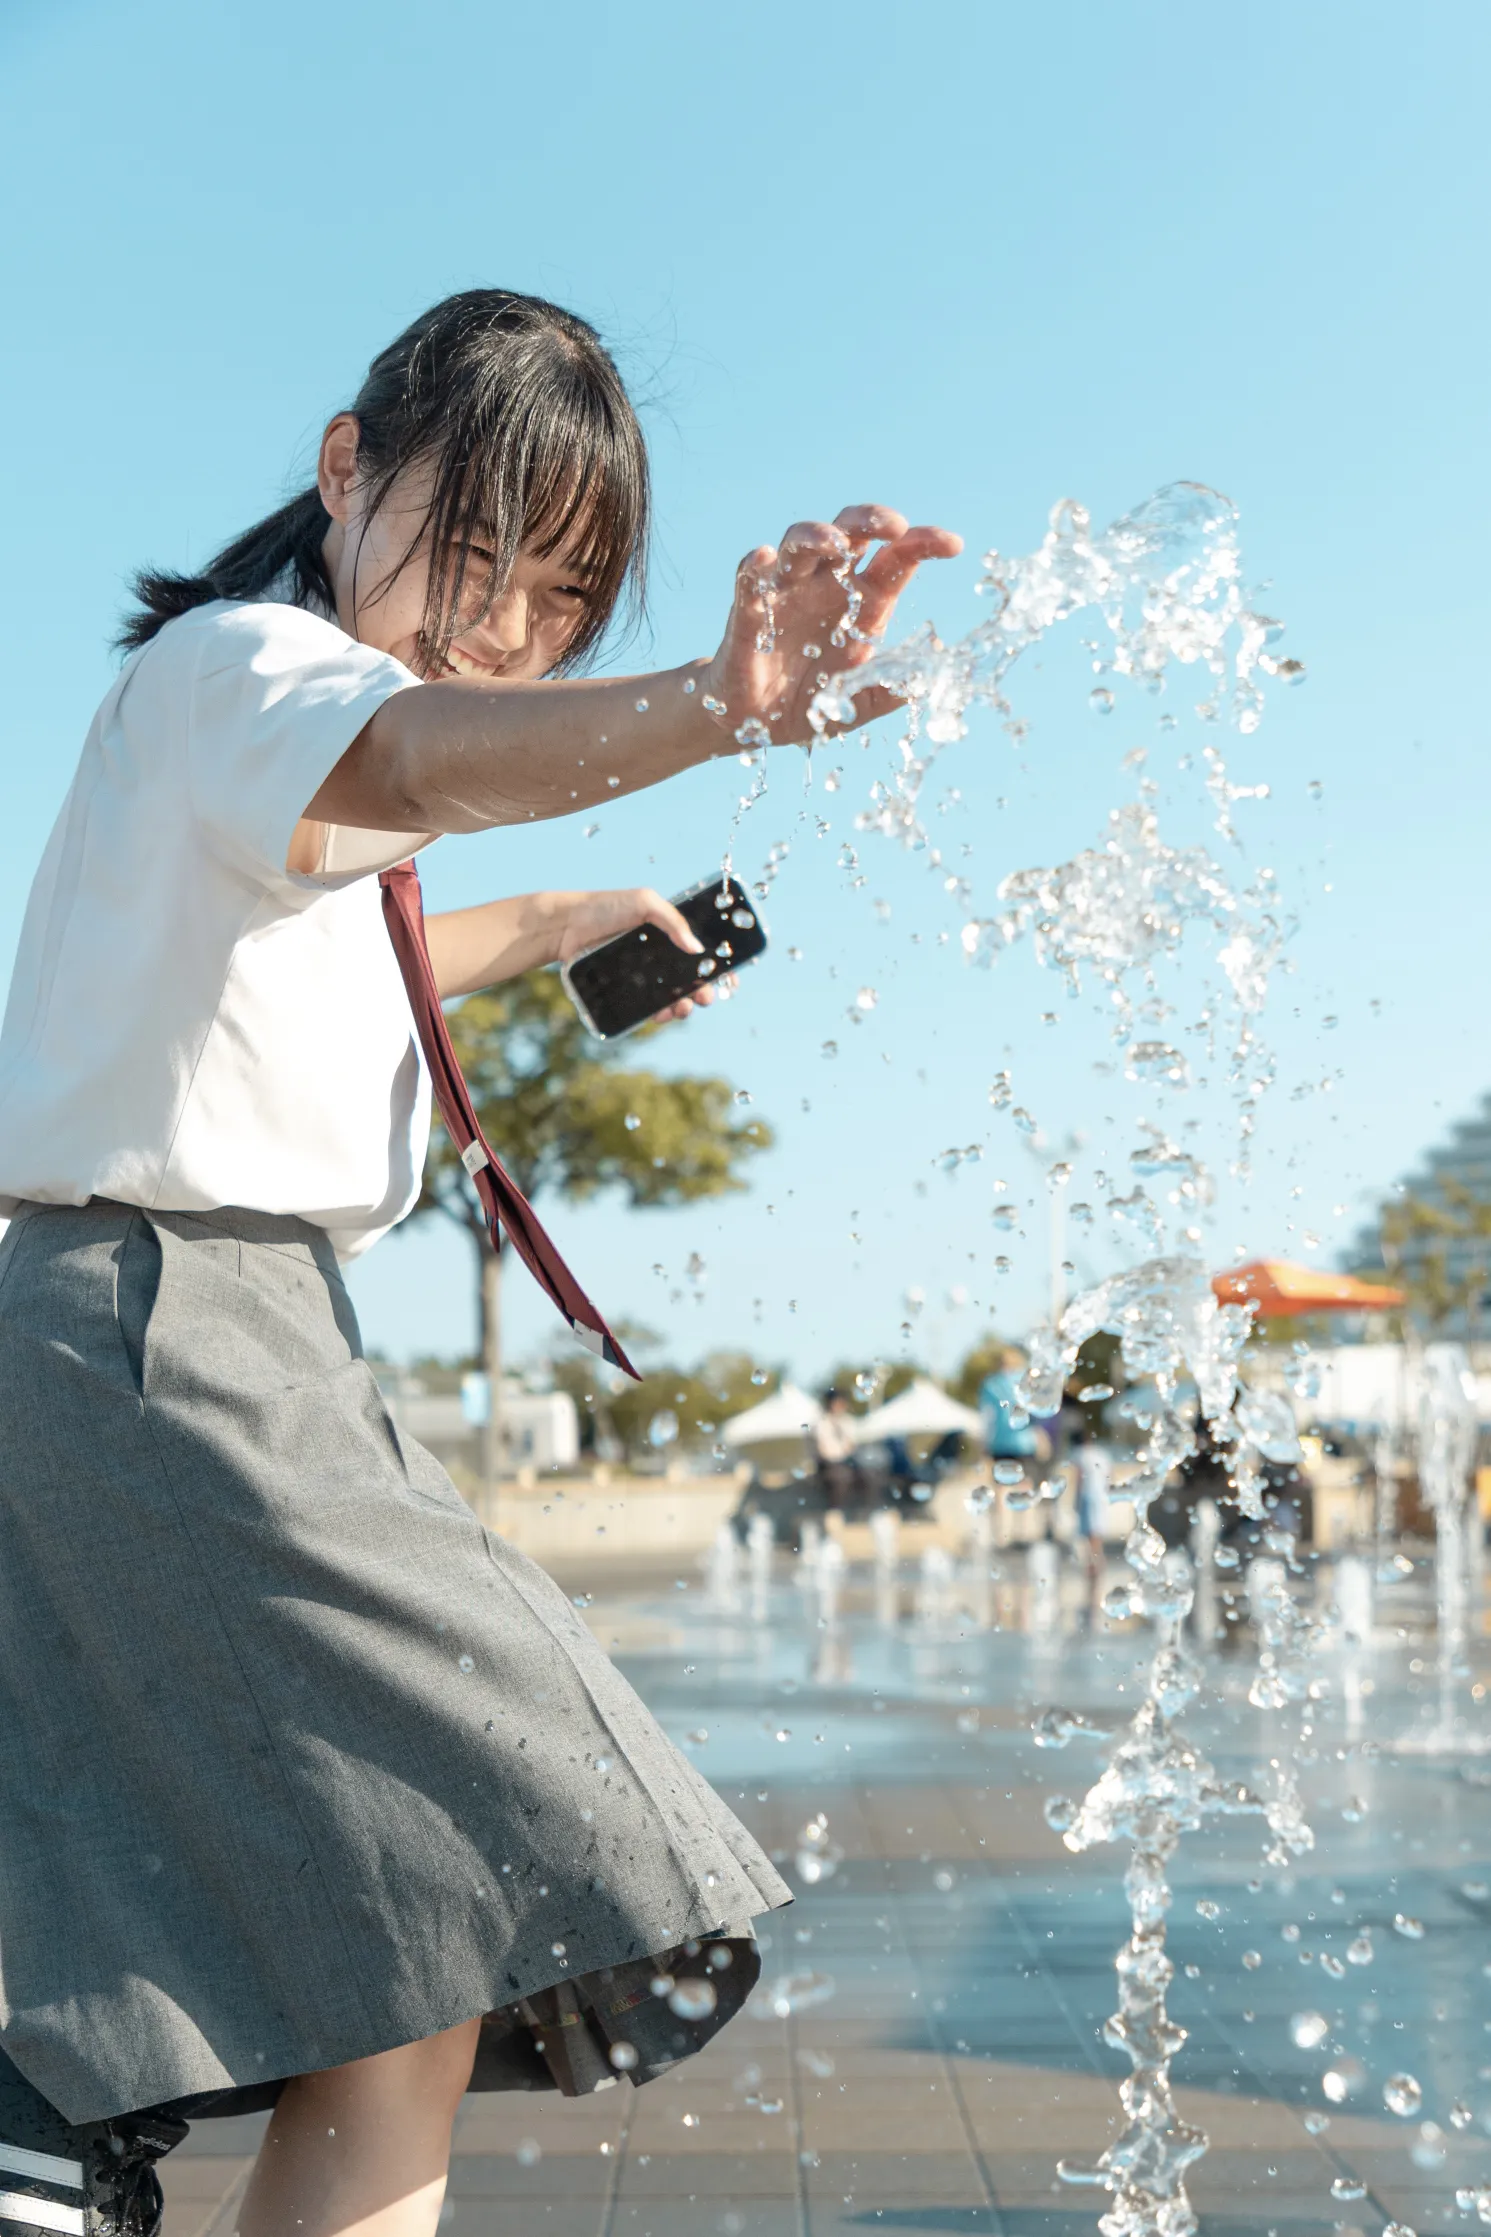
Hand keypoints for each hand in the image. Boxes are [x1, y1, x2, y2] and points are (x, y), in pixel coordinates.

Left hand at [552, 888, 716, 1022]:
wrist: (566, 926)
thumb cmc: (605, 907)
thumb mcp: (645, 903)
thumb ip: (672, 921)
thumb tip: (696, 948)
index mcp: (670, 933)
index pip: (702, 952)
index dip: (719, 967)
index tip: (730, 980)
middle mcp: (660, 956)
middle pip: (692, 980)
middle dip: (704, 991)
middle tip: (705, 997)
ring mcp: (644, 975)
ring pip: (672, 998)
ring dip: (684, 1007)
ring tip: (682, 1008)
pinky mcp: (626, 990)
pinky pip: (647, 1007)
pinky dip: (659, 1014)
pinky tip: (661, 1014)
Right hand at [703, 504, 961, 746]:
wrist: (756, 725)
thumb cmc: (810, 704)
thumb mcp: (858, 705)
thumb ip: (888, 692)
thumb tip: (924, 681)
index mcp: (863, 601)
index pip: (896, 557)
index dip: (923, 544)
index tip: (953, 545)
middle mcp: (827, 585)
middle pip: (849, 533)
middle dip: (871, 521)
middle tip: (894, 526)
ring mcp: (787, 593)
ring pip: (799, 544)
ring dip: (817, 536)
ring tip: (835, 544)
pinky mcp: (749, 612)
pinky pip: (750, 581)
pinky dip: (755, 567)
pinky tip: (763, 558)